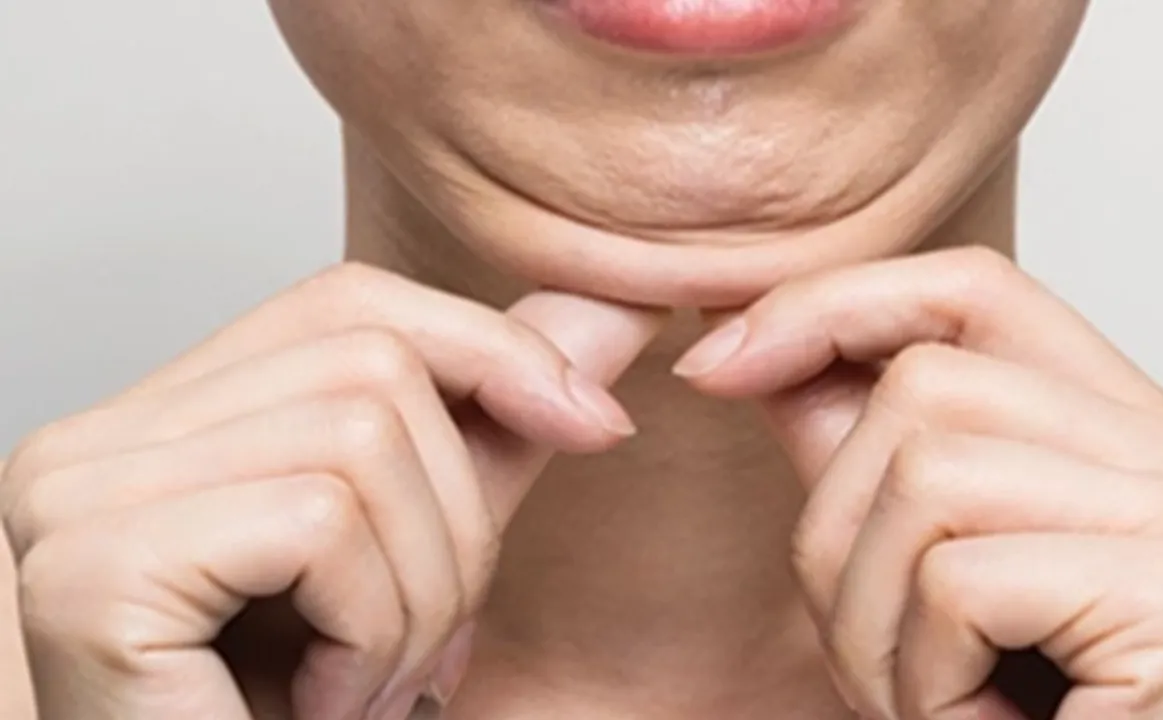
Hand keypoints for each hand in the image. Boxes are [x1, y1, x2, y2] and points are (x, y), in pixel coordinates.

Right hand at [0, 262, 663, 719]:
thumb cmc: (294, 714)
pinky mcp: (92, 569)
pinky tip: (325, 706)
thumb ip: (497, 429)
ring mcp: (76, 497)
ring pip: (361, 442)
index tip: (594, 423)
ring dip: (418, 599)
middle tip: (424, 643)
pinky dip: (368, 633)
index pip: (351, 304)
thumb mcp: (424, 544)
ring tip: (369, 686)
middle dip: (459, 518)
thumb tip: (610, 311)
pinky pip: (318, 527)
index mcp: (164, 424)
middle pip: (373, 363)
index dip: (490, 348)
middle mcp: (97, 440)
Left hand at [677, 247, 1162, 718]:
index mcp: (1147, 448)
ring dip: (875, 629)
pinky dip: (927, 685)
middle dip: (838, 535)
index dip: (834, 306)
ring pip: (927, 479)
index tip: (720, 365)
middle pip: (925, 389)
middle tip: (884, 665)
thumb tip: (757, 351)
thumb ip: (868, 468)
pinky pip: (960, 584)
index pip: (976, 297)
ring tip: (940, 709)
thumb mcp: (930, 589)